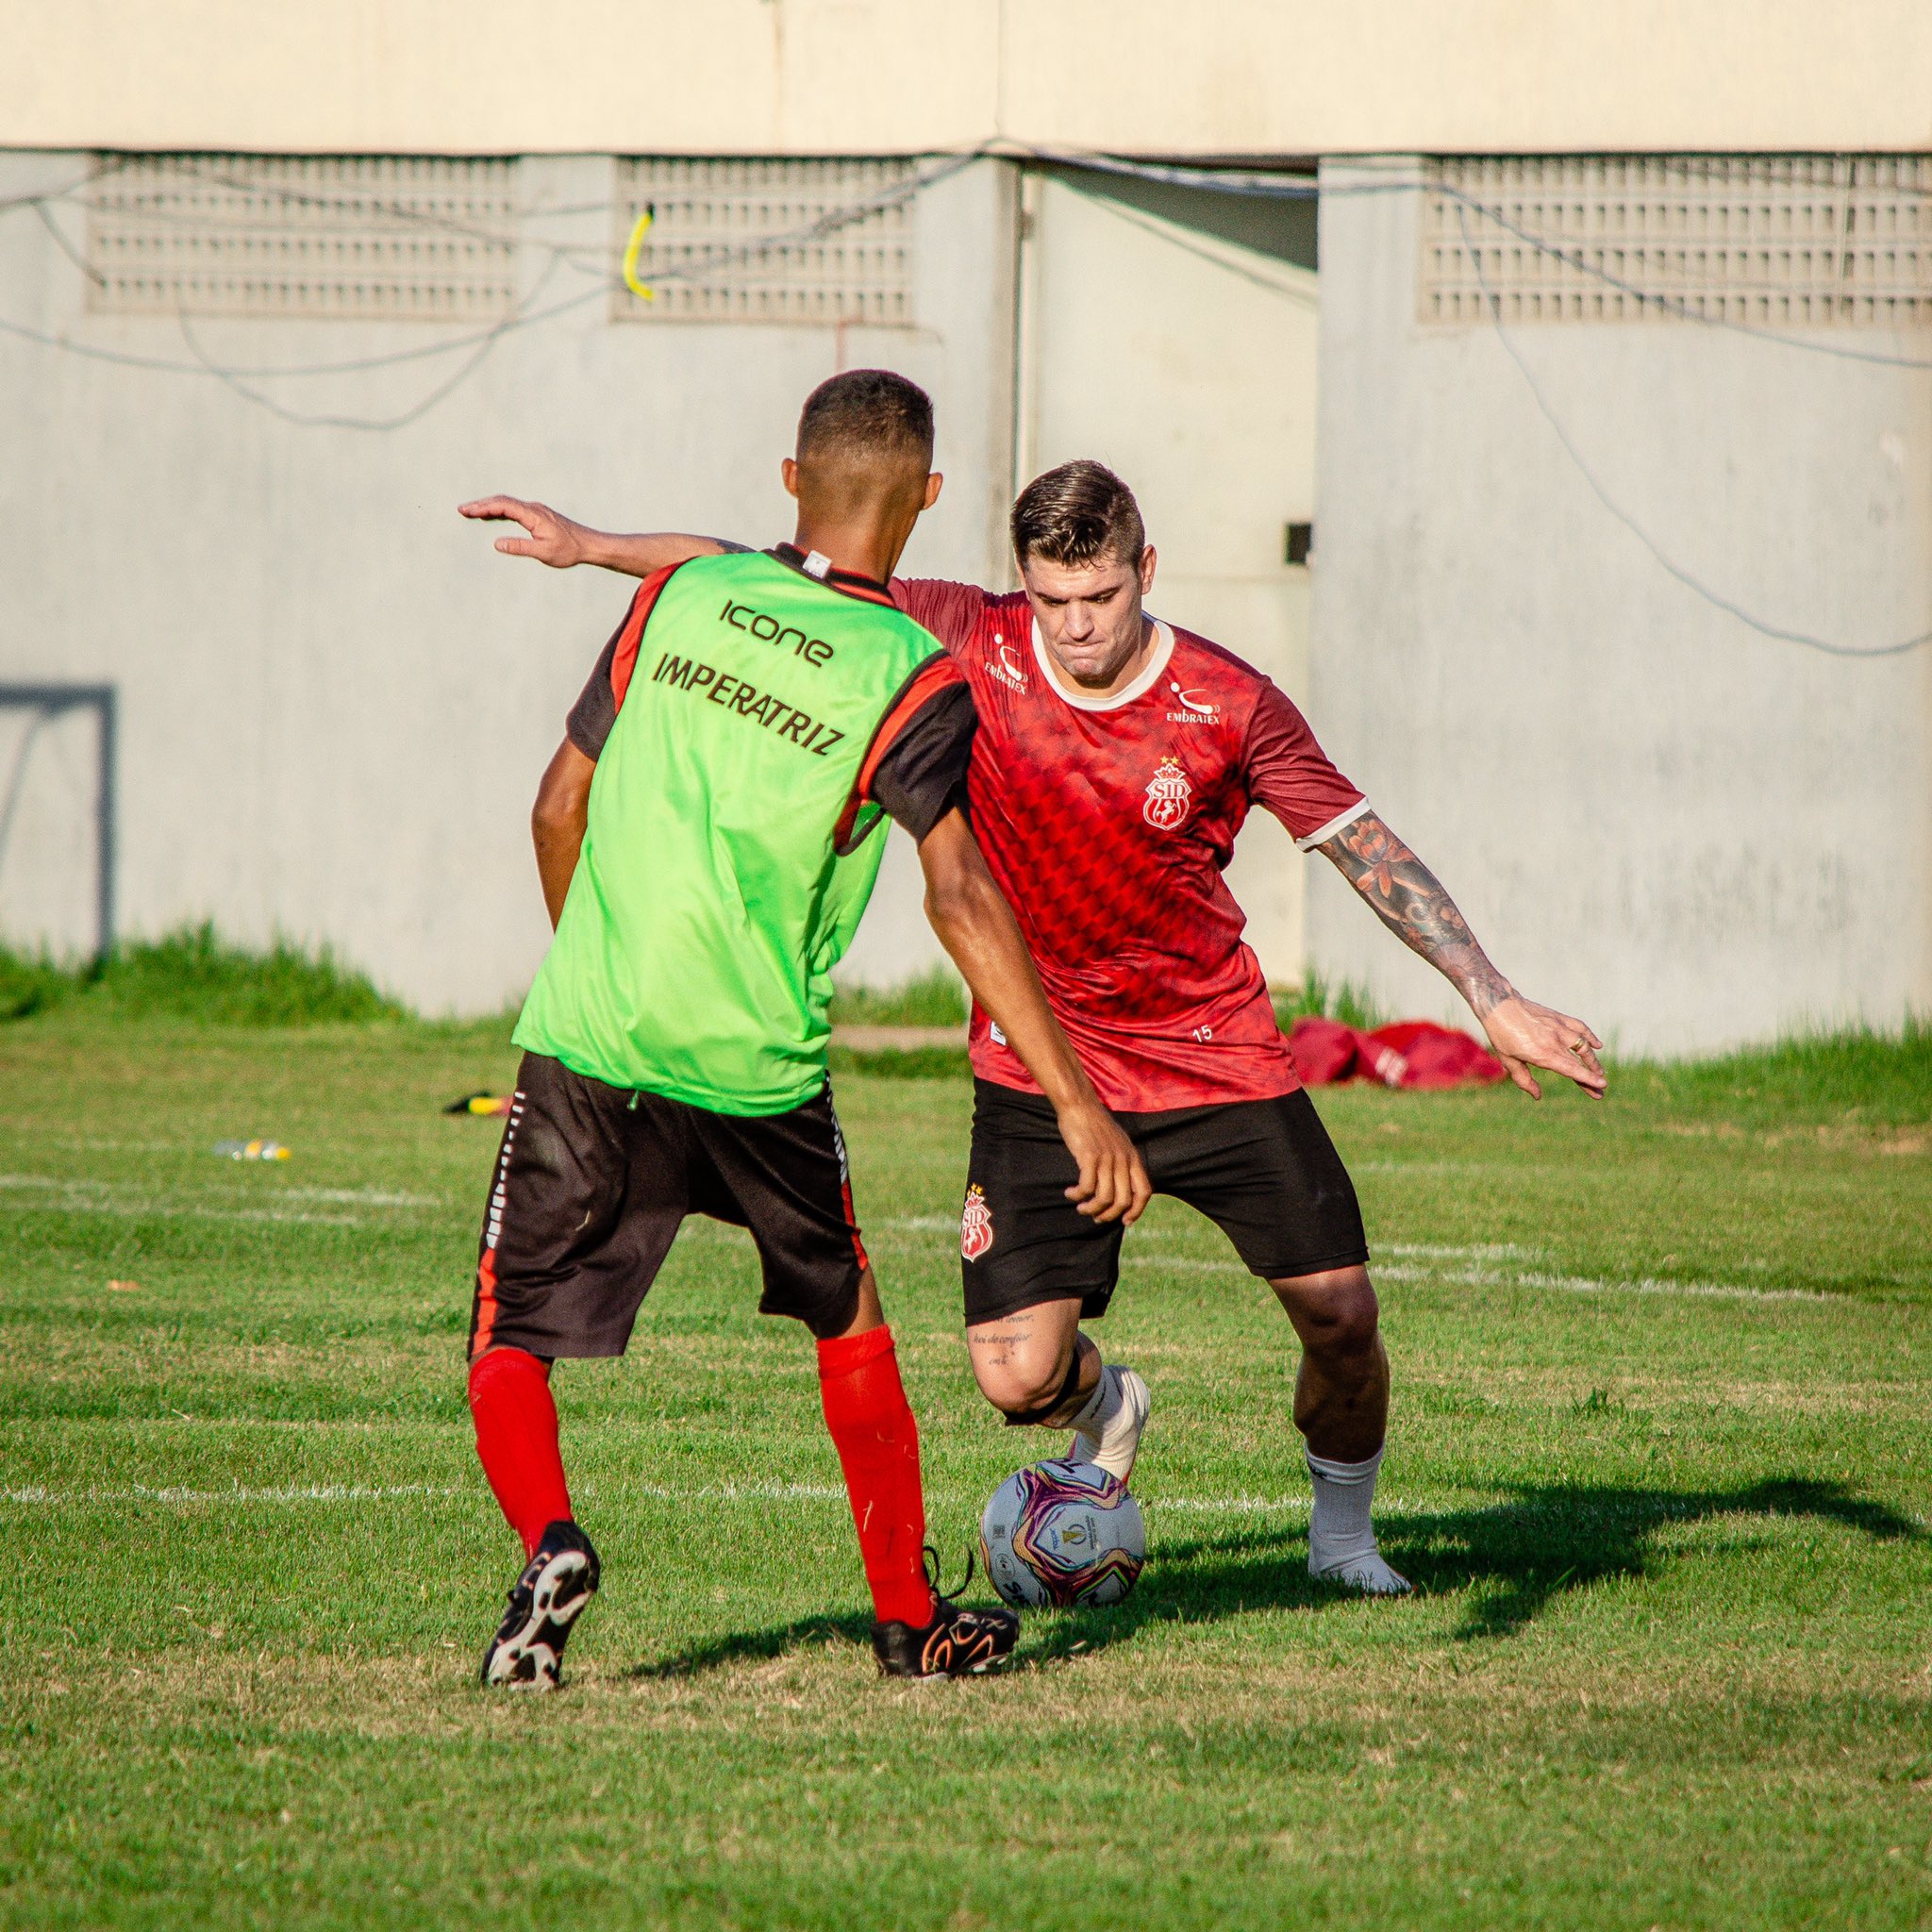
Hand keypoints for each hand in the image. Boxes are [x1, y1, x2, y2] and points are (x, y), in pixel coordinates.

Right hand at [457, 495, 593, 567]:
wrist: (589, 545)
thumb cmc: (569, 550)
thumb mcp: (544, 552)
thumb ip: (520, 547)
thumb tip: (497, 543)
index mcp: (533, 515)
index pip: (503, 506)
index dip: (483, 507)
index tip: (467, 511)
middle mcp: (533, 508)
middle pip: (502, 501)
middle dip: (480, 505)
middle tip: (462, 510)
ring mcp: (536, 511)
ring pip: (507, 504)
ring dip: (488, 507)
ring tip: (470, 512)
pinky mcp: (538, 516)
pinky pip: (514, 509)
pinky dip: (499, 511)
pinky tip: (490, 516)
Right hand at [1056, 1099, 1152, 1224]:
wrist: (1079, 1106)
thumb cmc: (1095, 1125)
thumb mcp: (1118, 1143)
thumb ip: (1123, 1162)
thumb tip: (1120, 1187)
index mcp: (1133, 1157)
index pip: (1144, 1192)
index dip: (1137, 1211)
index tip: (1125, 1221)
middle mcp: (1123, 1159)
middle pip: (1123, 1200)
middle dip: (1109, 1215)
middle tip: (1096, 1217)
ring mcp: (1107, 1158)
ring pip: (1104, 1198)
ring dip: (1091, 1209)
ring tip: (1080, 1207)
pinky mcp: (1089, 1157)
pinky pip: (1086, 1187)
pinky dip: (1077, 1195)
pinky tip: (1070, 1193)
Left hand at [1480, 994, 1606, 1099]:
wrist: (1499, 1004)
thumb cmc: (1501, 1034)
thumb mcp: (1508, 1061)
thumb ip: (1524, 1080)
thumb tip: (1537, 1096)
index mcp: (1543, 1054)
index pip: (1571, 1069)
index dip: (1587, 1078)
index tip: (1602, 1086)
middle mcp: (1555, 1041)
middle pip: (1580, 1062)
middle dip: (1593, 1076)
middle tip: (1602, 1089)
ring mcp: (1559, 1027)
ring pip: (1583, 1045)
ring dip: (1592, 1059)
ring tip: (1599, 1071)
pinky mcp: (1559, 1017)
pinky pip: (1579, 1027)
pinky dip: (1590, 1036)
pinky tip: (1597, 1045)